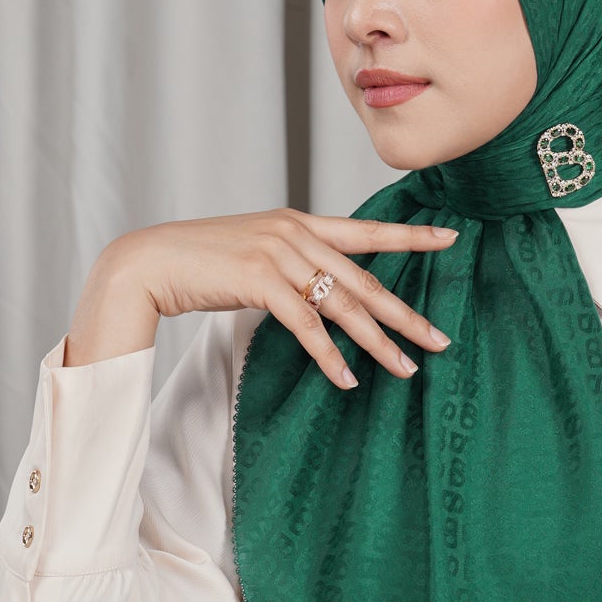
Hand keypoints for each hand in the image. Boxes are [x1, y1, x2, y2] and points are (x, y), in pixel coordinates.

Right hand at [80, 210, 459, 388]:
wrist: (149, 262)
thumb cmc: (202, 262)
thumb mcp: (257, 253)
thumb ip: (293, 262)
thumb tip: (323, 289)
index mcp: (300, 222)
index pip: (367, 231)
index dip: (411, 236)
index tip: (452, 238)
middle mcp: (295, 233)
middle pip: (365, 279)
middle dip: (406, 314)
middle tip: (441, 340)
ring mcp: (278, 255)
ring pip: (342, 305)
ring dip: (376, 343)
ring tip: (405, 368)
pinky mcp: (258, 280)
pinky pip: (306, 324)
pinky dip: (328, 355)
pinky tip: (347, 379)